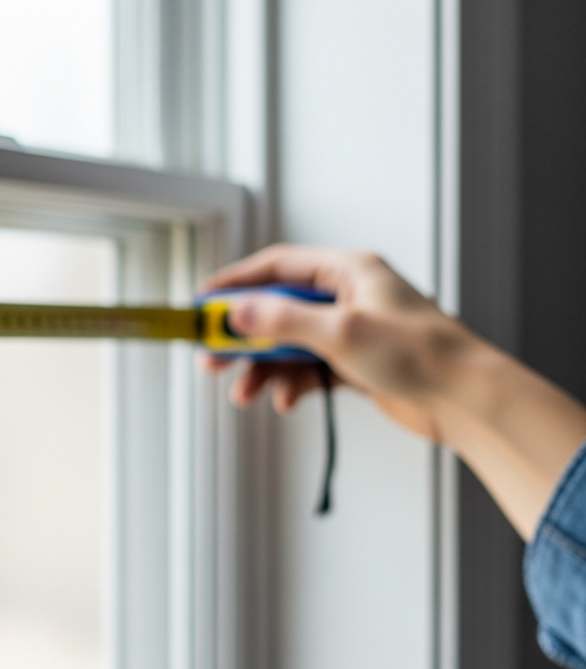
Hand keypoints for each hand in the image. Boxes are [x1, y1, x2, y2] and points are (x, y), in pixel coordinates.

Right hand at [205, 244, 585, 538]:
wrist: (465, 400)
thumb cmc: (421, 355)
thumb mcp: (339, 332)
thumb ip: (281, 321)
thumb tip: (236, 312)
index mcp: (349, 271)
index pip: (277, 267)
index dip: (234, 283)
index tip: (202, 304)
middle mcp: (349, 296)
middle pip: (277, 309)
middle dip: (242, 337)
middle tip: (212, 358)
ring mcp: (352, 330)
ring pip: (289, 345)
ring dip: (263, 370)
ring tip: (245, 393)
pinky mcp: (356, 363)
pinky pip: (308, 370)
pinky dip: (291, 385)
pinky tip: (286, 402)